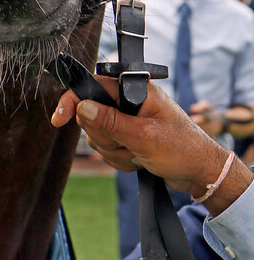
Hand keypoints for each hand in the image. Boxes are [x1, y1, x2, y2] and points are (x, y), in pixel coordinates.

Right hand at [52, 79, 252, 215]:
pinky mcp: (128, 134)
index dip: (74, 101)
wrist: (200, 172)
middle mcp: (129, 100)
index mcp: (135, 88)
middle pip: (92, 115)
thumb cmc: (182, 149)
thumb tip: (83, 107)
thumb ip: (111, 122)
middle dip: (106, 137)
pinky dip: (121, 159)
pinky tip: (139, 161)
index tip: (60, 118)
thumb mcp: (144, 137)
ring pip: (98, 135)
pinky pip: (109, 147)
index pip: (94, 87)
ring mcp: (128, 118)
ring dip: (116, 152)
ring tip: (139, 155)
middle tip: (129, 146)